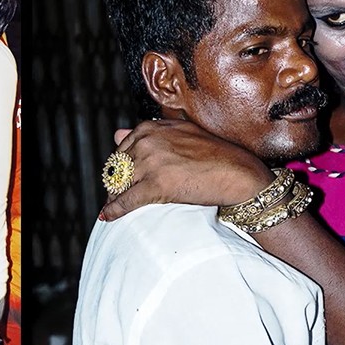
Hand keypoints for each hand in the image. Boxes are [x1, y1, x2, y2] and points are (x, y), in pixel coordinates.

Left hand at [99, 119, 274, 220]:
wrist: (237, 172)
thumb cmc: (213, 154)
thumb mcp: (179, 133)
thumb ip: (148, 133)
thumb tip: (116, 134)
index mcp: (149, 128)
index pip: (121, 150)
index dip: (118, 168)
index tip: (119, 179)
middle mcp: (147, 141)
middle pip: (117, 168)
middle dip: (114, 184)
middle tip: (115, 196)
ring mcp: (151, 162)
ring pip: (119, 184)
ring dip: (114, 197)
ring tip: (114, 207)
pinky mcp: (156, 185)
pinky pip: (127, 200)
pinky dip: (114, 210)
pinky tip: (107, 216)